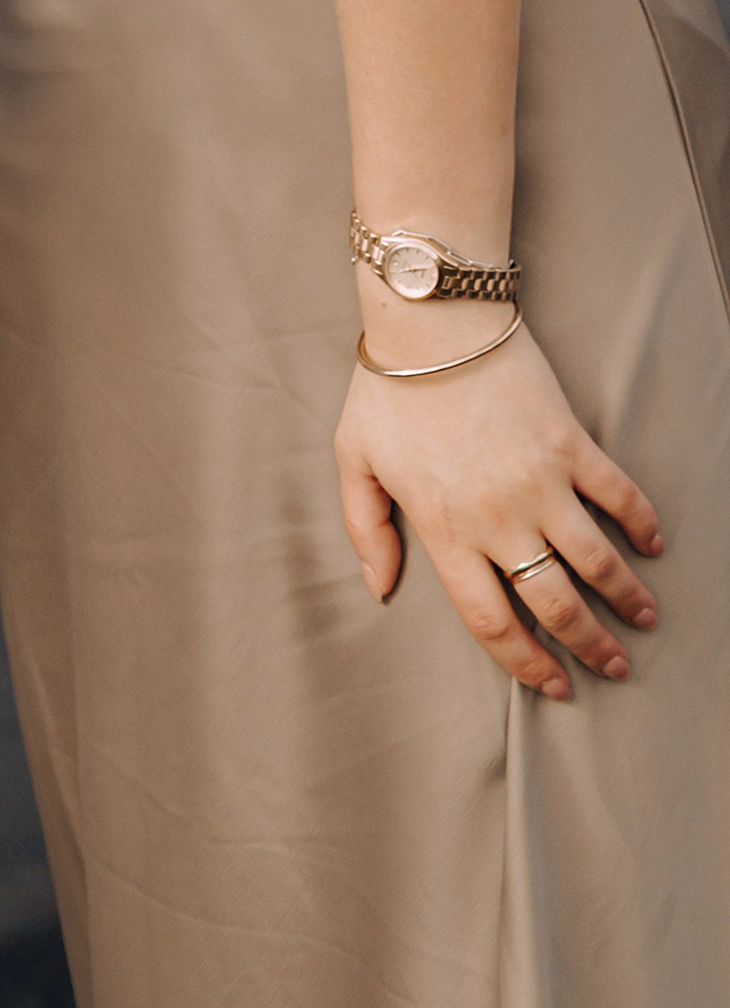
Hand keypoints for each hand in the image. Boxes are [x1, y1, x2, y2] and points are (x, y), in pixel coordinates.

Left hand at [335, 324, 661, 700]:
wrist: (433, 322)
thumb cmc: (389, 389)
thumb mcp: (355, 461)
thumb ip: (365, 529)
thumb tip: (378, 587)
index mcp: (447, 531)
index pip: (492, 622)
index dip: (526, 663)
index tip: (553, 685)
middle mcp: (499, 518)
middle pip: (556, 605)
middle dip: (591, 646)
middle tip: (614, 667)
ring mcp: (541, 482)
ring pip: (598, 562)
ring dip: (627, 598)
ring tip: (644, 619)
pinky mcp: (571, 444)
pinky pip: (618, 496)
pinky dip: (642, 524)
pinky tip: (652, 545)